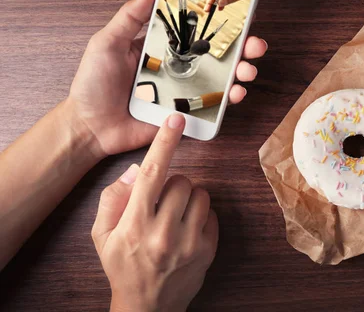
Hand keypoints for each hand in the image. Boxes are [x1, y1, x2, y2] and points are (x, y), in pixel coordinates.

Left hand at [68, 0, 267, 157]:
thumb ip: (130, 16)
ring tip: (248, 70)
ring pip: (221, 79)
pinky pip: (212, 106)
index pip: (196, 32)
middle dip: (243, 48)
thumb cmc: (93, 85)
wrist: (90, 126)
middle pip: (217, 55)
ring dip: (242, 72)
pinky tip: (236, 93)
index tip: (240, 15)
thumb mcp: (106, 42)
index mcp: (161, 48)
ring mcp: (183, 91)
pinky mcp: (185, 114)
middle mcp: (177, 67)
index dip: (220, 24)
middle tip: (255, 44)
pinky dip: (229, 99)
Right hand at [91, 114, 217, 311]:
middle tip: (162, 202)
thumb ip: (113, 198)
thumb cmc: (122, 266)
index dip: (164, 142)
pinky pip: (213, 214)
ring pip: (201, 194)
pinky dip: (202, 215)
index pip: (152, 173)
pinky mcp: (208, 250)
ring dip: (189, 197)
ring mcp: (189, 243)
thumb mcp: (102, 235)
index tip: (176, 119)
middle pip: (181, 181)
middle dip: (173, 184)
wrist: (146, 307)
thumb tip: (137, 170)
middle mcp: (164, 232)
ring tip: (175, 215)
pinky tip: (187, 228)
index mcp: (135, 224)